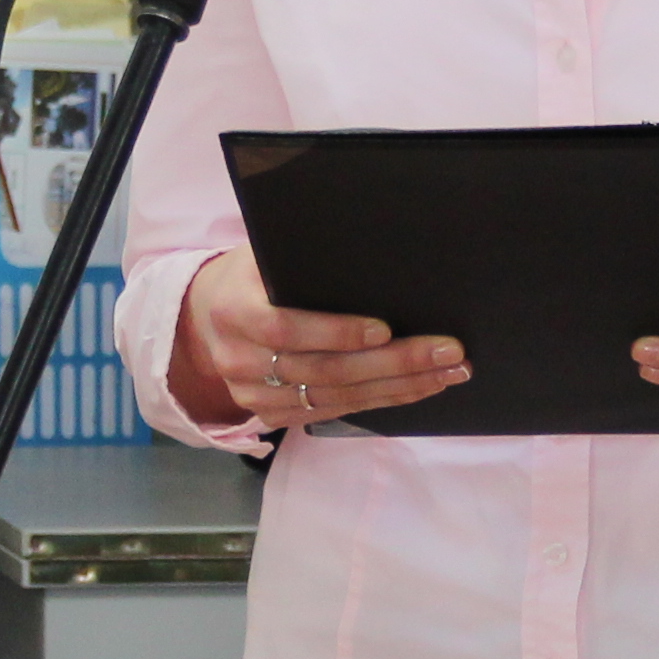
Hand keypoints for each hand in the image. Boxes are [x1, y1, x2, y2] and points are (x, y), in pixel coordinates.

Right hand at [169, 248, 467, 435]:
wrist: (210, 313)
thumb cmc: (254, 271)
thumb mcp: (265, 251)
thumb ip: (304, 254)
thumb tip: (377, 244)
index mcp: (233, 311)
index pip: (285, 330)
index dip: (335, 333)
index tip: (385, 329)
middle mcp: (239, 360)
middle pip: (324, 371)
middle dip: (393, 363)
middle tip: (447, 351)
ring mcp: (254, 395)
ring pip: (335, 398)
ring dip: (399, 386)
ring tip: (449, 371)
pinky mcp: (273, 415)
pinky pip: (334, 412)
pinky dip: (383, 400)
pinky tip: (420, 387)